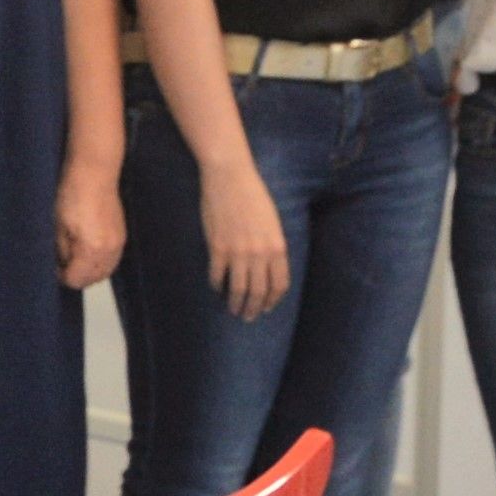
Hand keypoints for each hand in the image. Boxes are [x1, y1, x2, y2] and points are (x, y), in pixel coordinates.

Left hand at [53, 159, 126, 291]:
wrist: (94, 173)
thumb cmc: (73, 194)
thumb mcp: (58, 225)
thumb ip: (61, 250)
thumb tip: (62, 264)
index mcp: (91, 249)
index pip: (77, 279)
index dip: (63, 277)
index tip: (54, 268)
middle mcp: (109, 250)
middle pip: (94, 279)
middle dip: (78, 276)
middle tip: (63, 265)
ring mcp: (119, 243)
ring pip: (105, 271)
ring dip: (90, 271)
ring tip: (75, 259)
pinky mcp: (122, 235)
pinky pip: (113, 259)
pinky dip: (100, 262)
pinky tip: (88, 252)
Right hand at [200, 165, 289, 318]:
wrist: (230, 178)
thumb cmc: (253, 195)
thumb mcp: (272, 222)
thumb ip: (272, 247)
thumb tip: (265, 269)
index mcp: (277, 247)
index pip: (279, 285)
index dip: (273, 300)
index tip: (266, 307)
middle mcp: (260, 254)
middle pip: (258, 292)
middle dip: (254, 308)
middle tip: (248, 317)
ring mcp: (237, 253)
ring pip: (238, 289)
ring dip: (236, 304)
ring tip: (233, 310)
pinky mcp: (217, 248)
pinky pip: (217, 275)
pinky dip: (217, 285)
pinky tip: (217, 288)